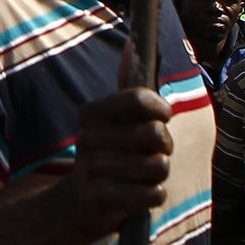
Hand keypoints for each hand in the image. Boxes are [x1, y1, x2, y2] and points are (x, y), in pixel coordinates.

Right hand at [57, 88, 174, 240]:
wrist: (79, 203)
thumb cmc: (109, 154)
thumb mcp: (111, 121)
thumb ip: (129, 88)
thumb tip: (134, 42)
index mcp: (91, 114)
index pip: (139, 99)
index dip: (161, 109)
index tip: (163, 117)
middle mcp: (87, 138)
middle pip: (156, 133)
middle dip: (165, 145)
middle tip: (153, 151)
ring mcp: (93, 169)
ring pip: (159, 165)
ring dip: (160, 173)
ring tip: (143, 174)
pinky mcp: (103, 198)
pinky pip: (154, 193)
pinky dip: (154, 195)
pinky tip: (138, 193)